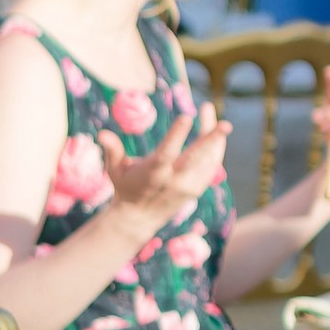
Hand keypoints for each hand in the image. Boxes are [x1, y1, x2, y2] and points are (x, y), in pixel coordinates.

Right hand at [104, 102, 229, 242]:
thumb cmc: (125, 186)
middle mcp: (174, 180)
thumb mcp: (115, 170)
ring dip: (215, 138)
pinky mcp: (197, 188)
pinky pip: (212, 165)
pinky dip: (216, 148)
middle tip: (226, 124)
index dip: (177, 135)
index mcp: (153, 173)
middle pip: (196, 158)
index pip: (167, 152)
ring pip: (209, 160)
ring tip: (209, 111)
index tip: (187, 117)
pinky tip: (214, 130)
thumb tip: (102, 134)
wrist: (139, 218)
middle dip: (212, 140)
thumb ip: (112, 151)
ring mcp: (189, 186)